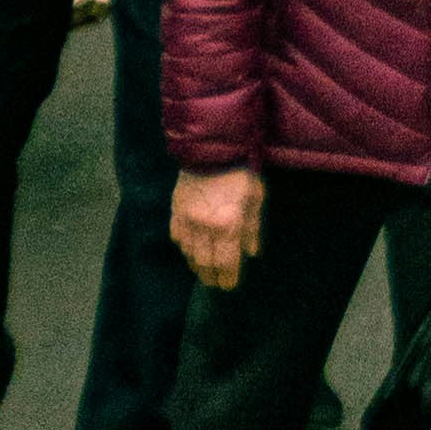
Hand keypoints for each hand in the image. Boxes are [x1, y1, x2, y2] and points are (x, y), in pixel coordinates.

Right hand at [172, 168, 264, 292]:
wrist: (213, 144)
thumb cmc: (241, 170)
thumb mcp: (255, 197)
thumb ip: (252, 228)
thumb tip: (251, 252)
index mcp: (228, 224)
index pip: (226, 263)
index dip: (228, 278)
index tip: (229, 285)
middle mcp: (205, 227)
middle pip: (205, 264)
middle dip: (211, 277)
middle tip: (216, 283)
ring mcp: (187, 219)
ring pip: (189, 254)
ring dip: (197, 265)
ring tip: (204, 271)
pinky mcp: (176, 210)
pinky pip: (178, 238)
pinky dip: (185, 248)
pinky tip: (191, 250)